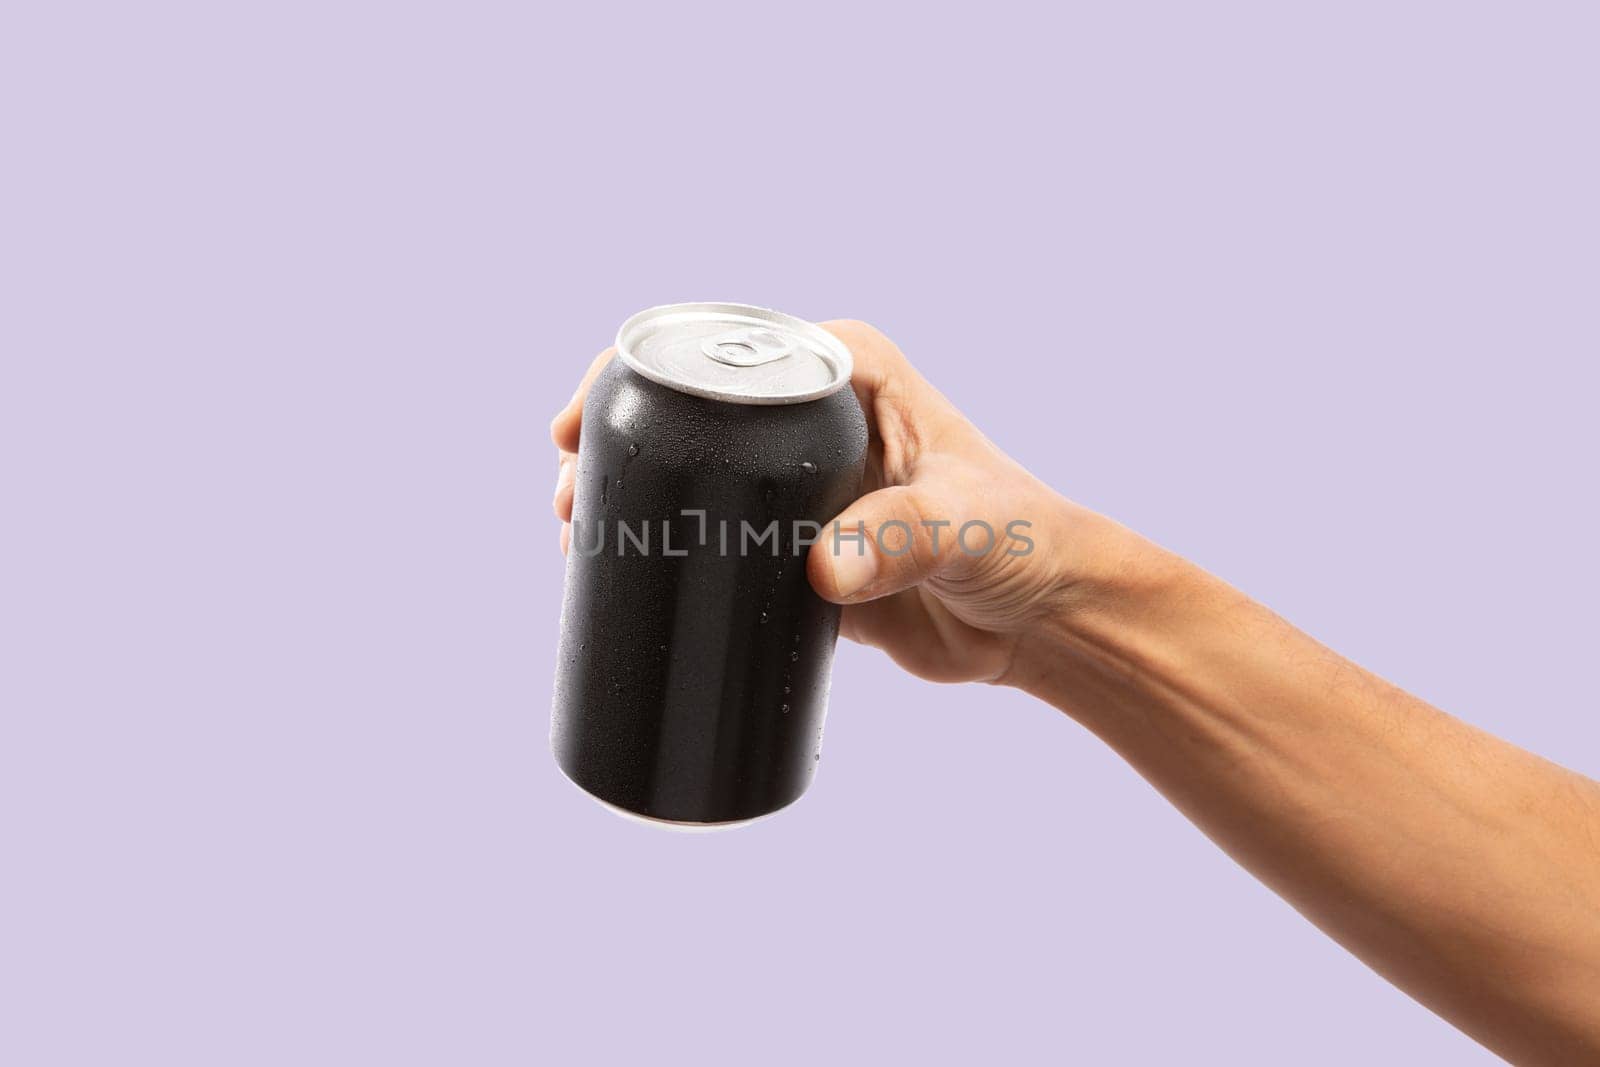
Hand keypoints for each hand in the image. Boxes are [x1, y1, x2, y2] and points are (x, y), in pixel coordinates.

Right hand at [552, 320, 1099, 685]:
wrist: (1040, 619)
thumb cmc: (1024, 539)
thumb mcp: (966, 524)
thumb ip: (902, 537)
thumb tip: (823, 572)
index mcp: (850, 372)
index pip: (729, 348)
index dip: (644, 370)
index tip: (586, 414)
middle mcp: (818, 417)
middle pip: (696, 411)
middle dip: (623, 439)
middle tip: (568, 490)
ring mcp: (802, 485)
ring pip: (698, 479)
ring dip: (637, 499)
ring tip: (576, 531)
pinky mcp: (799, 549)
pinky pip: (719, 545)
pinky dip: (674, 556)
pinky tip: (625, 573)